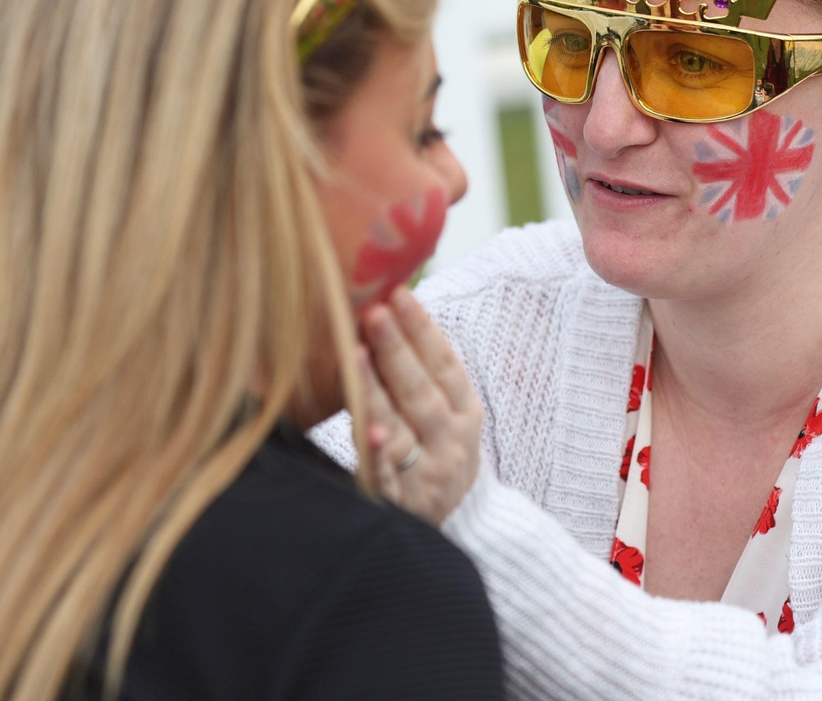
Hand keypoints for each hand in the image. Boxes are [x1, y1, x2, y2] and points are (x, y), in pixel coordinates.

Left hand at [357, 287, 482, 525]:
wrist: (463, 528)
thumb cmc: (440, 454)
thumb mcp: (450, 415)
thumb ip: (426, 372)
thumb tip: (391, 305)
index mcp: (466, 415)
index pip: (445, 365)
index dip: (422, 329)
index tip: (399, 293)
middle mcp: (451, 444)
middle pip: (421, 392)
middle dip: (396, 350)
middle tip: (373, 311)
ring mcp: (427, 475)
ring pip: (399, 428)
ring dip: (377, 391)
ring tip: (356, 354)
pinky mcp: (400, 504)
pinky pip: (386, 477)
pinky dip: (378, 456)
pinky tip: (369, 433)